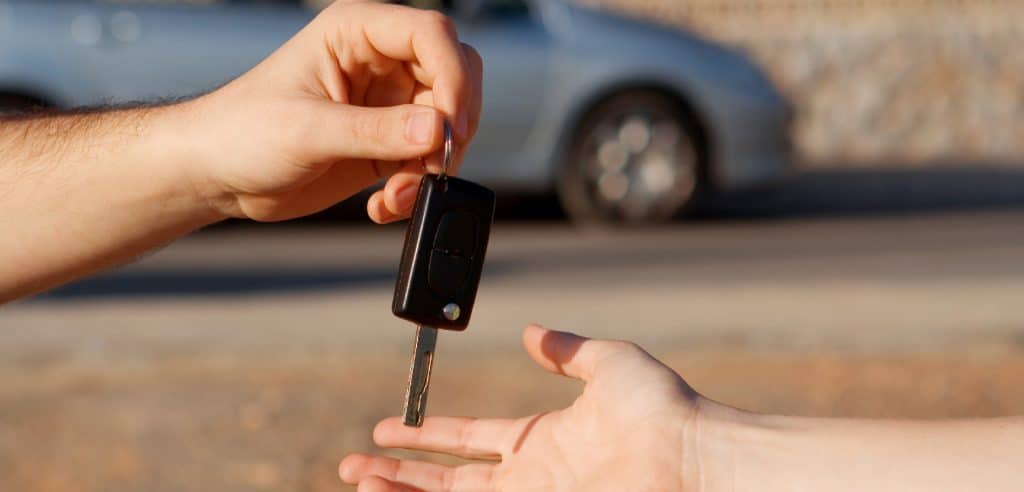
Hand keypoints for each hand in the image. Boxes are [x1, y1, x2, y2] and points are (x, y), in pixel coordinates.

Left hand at [182, 1, 481, 222]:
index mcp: (356, 33)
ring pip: (447, 124)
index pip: (431, 35)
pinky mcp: (386, 142)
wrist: (216, 175)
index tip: (450, 127)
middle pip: (453, 76)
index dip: (453, 77)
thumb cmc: (241, 132)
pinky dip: (417, 187)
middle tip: (433, 166)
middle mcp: (379, 62)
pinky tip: (383, 203)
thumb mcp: (308, 131)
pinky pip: (427, 160)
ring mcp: (386, 103)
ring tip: (394, 195)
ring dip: (432, 167)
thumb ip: (375, 131)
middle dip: (451, 126)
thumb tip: (437, 130)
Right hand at [339, 325, 706, 490]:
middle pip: (447, 481)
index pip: (469, 439)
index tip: (387, 428)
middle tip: (352, 467)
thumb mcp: (608, 362)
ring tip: (356, 482)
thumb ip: (566, 348)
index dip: (426, 434)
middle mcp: (531, 480)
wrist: (693, 457)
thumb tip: (531, 332)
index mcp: (542, 442)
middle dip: (398, 474)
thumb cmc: (664, 411)